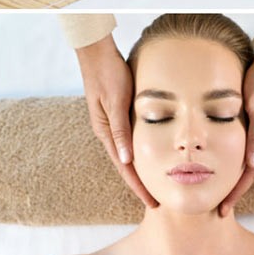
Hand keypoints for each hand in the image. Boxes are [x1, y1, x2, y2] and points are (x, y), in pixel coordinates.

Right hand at [76, 35, 156, 205]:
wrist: (96, 52)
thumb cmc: (107, 73)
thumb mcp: (116, 101)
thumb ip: (120, 129)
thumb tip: (125, 160)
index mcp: (105, 131)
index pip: (125, 167)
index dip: (138, 186)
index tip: (152, 202)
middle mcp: (107, 132)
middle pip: (126, 165)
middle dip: (140, 185)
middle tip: (157, 202)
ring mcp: (110, 124)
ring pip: (127, 154)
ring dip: (140, 171)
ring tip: (154, 186)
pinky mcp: (116, 115)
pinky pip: (128, 141)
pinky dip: (138, 153)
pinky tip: (147, 157)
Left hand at [219, 56, 253, 215]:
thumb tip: (253, 164)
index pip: (251, 174)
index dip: (237, 192)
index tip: (224, 208)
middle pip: (248, 173)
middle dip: (234, 192)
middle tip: (218, 209)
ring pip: (245, 164)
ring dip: (233, 179)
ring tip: (220, 194)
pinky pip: (243, 151)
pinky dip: (233, 163)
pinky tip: (224, 167)